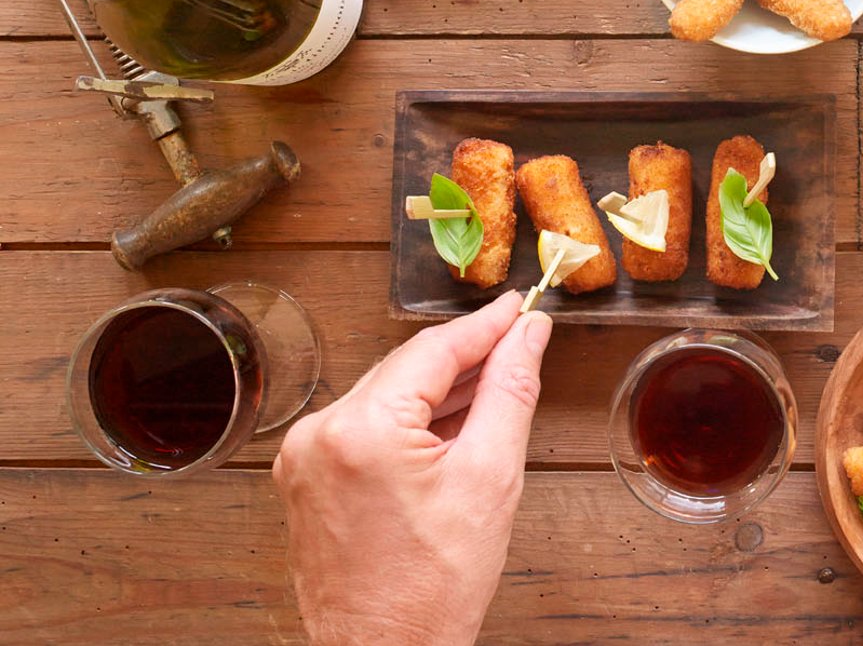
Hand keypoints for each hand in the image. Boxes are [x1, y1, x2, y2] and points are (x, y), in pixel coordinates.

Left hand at [273, 292, 552, 645]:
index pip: (434, 351)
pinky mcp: (305, 479)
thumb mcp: (491, 477)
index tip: (519, 305)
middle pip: (406, 369)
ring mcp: (304, 458)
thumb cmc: (434, 586)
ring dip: (438, 389)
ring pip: (385, 395)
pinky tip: (449, 424)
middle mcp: (320, 435)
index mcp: (362, 430)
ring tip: (494, 384)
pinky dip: (408, 419)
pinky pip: (364, 426)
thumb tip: (527, 335)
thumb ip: (510, 391)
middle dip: (464, 355)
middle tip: (518, 340)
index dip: (486, 325)